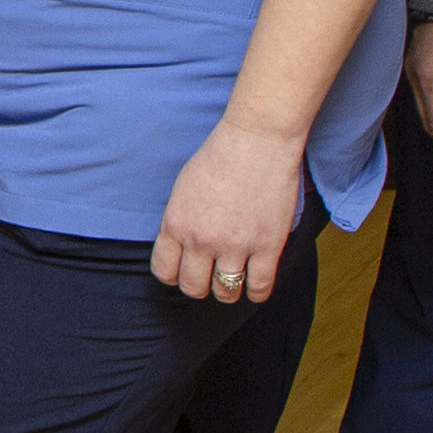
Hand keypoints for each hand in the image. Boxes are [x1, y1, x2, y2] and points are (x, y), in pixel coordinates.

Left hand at [152, 116, 305, 303]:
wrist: (256, 140)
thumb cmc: (219, 156)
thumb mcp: (182, 189)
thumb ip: (180, 221)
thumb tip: (180, 247)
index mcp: (175, 224)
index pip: (164, 271)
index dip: (174, 276)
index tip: (183, 272)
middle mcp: (201, 240)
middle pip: (193, 287)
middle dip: (199, 286)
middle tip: (209, 278)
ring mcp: (235, 245)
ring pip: (225, 292)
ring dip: (227, 292)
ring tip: (232, 282)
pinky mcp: (267, 246)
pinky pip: (259, 287)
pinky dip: (255, 293)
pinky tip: (254, 286)